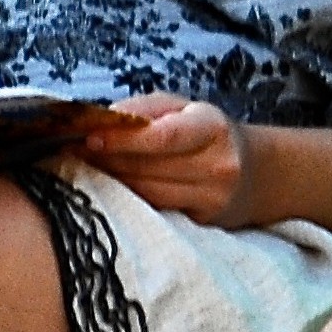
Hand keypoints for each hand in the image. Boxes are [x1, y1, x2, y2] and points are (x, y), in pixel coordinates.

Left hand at [77, 93, 254, 225]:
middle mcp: (217, 166)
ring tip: (90, 167)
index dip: (122, 139)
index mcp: (213, 127)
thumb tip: (100, 120)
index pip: (164, 136)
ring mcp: (211, 199)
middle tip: (75, 149)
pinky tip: (111, 188)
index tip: (88, 137)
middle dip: (107, 159)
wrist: (256, 174)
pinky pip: (154, 210)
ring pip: (146, 193)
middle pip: (148, 168)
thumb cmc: (208, 134)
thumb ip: (144, 110)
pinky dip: (128, 198)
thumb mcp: (184, 108)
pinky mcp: (202, 223)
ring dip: (112, 180)